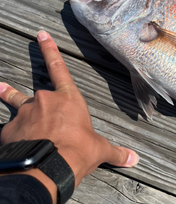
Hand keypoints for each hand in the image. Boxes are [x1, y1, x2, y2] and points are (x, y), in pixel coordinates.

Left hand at [0, 31, 138, 203]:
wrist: (47, 168)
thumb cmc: (77, 152)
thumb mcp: (100, 150)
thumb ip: (115, 152)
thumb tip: (133, 158)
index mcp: (68, 99)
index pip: (59, 68)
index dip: (50, 50)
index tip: (41, 35)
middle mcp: (44, 100)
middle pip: (36, 89)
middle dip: (32, 86)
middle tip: (18, 83)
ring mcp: (24, 114)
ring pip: (14, 100)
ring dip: (8, 94)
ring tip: (0, 89)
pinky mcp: (9, 131)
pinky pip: (9, 130)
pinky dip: (12, 135)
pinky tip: (14, 145)